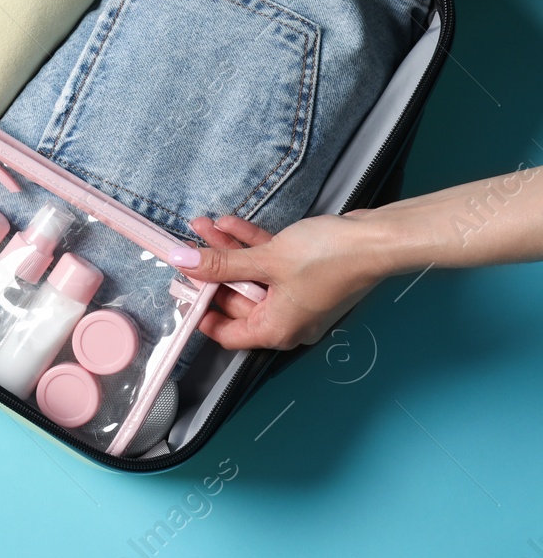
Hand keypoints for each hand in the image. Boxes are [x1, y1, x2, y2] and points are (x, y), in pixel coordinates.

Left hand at [166, 213, 387, 350]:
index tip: (179, 289)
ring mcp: (297, 296)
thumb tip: (182, 262)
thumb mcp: (265, 260)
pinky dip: (250, 246)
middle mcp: (287, 319)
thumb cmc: (328, 258)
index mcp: (276, 329)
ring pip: (251, 276)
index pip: (227, 333)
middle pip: (236, 300)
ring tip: (201, 226)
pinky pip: (269, 264)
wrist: (378, 238)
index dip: (200, 312)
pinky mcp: (305, 273)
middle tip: (186, 248)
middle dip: (211, 270)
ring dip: (227, 251)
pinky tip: (228, 224)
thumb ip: (221, 263)